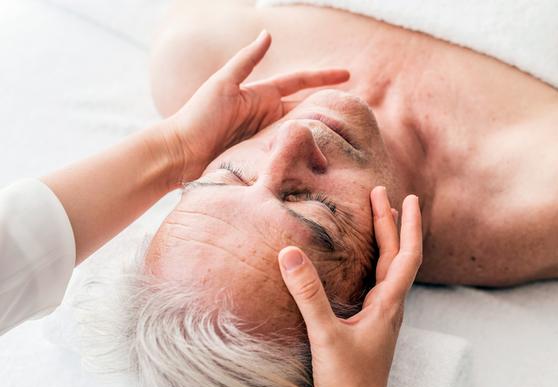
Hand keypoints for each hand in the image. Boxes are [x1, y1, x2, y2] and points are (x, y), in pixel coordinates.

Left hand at [166, 30, 348, 183]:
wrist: (180, 153)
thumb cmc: (198, 116)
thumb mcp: (223, 83)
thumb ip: (247, 61)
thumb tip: (267, 33)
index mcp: (262, 97)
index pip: (300, 83)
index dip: (323, 78)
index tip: (348, 75)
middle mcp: (268, 118)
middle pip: (307, 111)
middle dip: (329, 111)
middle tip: (356, 114)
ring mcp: (267, 140)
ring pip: (301, 135)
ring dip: (320, 136)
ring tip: (346, 140)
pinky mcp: (263, 160)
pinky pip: (289, 156)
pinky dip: (304, 157)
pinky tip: (321, 161)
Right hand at [278, 187, 421, 386]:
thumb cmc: (348, 382)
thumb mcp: (325, 334)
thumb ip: (308, 294)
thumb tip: (289, 252)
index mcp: (389, 304)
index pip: (406, 254)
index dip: (408, 223)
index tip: (406, 196)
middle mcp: (391, 308)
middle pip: (399, 256)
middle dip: (392, 222)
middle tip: (383, 193)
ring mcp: (382, 319)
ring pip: (390, 270)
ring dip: (386, 241)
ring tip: (378, 219)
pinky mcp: (370, 329)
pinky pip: (378, 285)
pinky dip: (374, 263)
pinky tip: (360, 266)